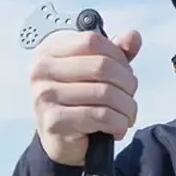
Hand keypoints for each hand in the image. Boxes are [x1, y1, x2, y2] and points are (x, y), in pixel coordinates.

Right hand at [30, 28, 141, 166]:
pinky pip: (99, 116)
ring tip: (127, 114)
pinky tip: (117, 127)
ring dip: (126, 107)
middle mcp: (42, 69)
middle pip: (101, 66)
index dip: (118, 55)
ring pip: (105, 93)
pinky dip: (118, 123)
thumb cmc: (79, 99)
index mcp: (50, 50)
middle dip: (127, 83)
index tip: (126, 72)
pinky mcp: (53, 121)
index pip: (92, 41)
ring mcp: (44, 95)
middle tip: (130, 96)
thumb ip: (115, 52)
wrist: (60, 139)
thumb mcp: (95, 71)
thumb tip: (134, 36)